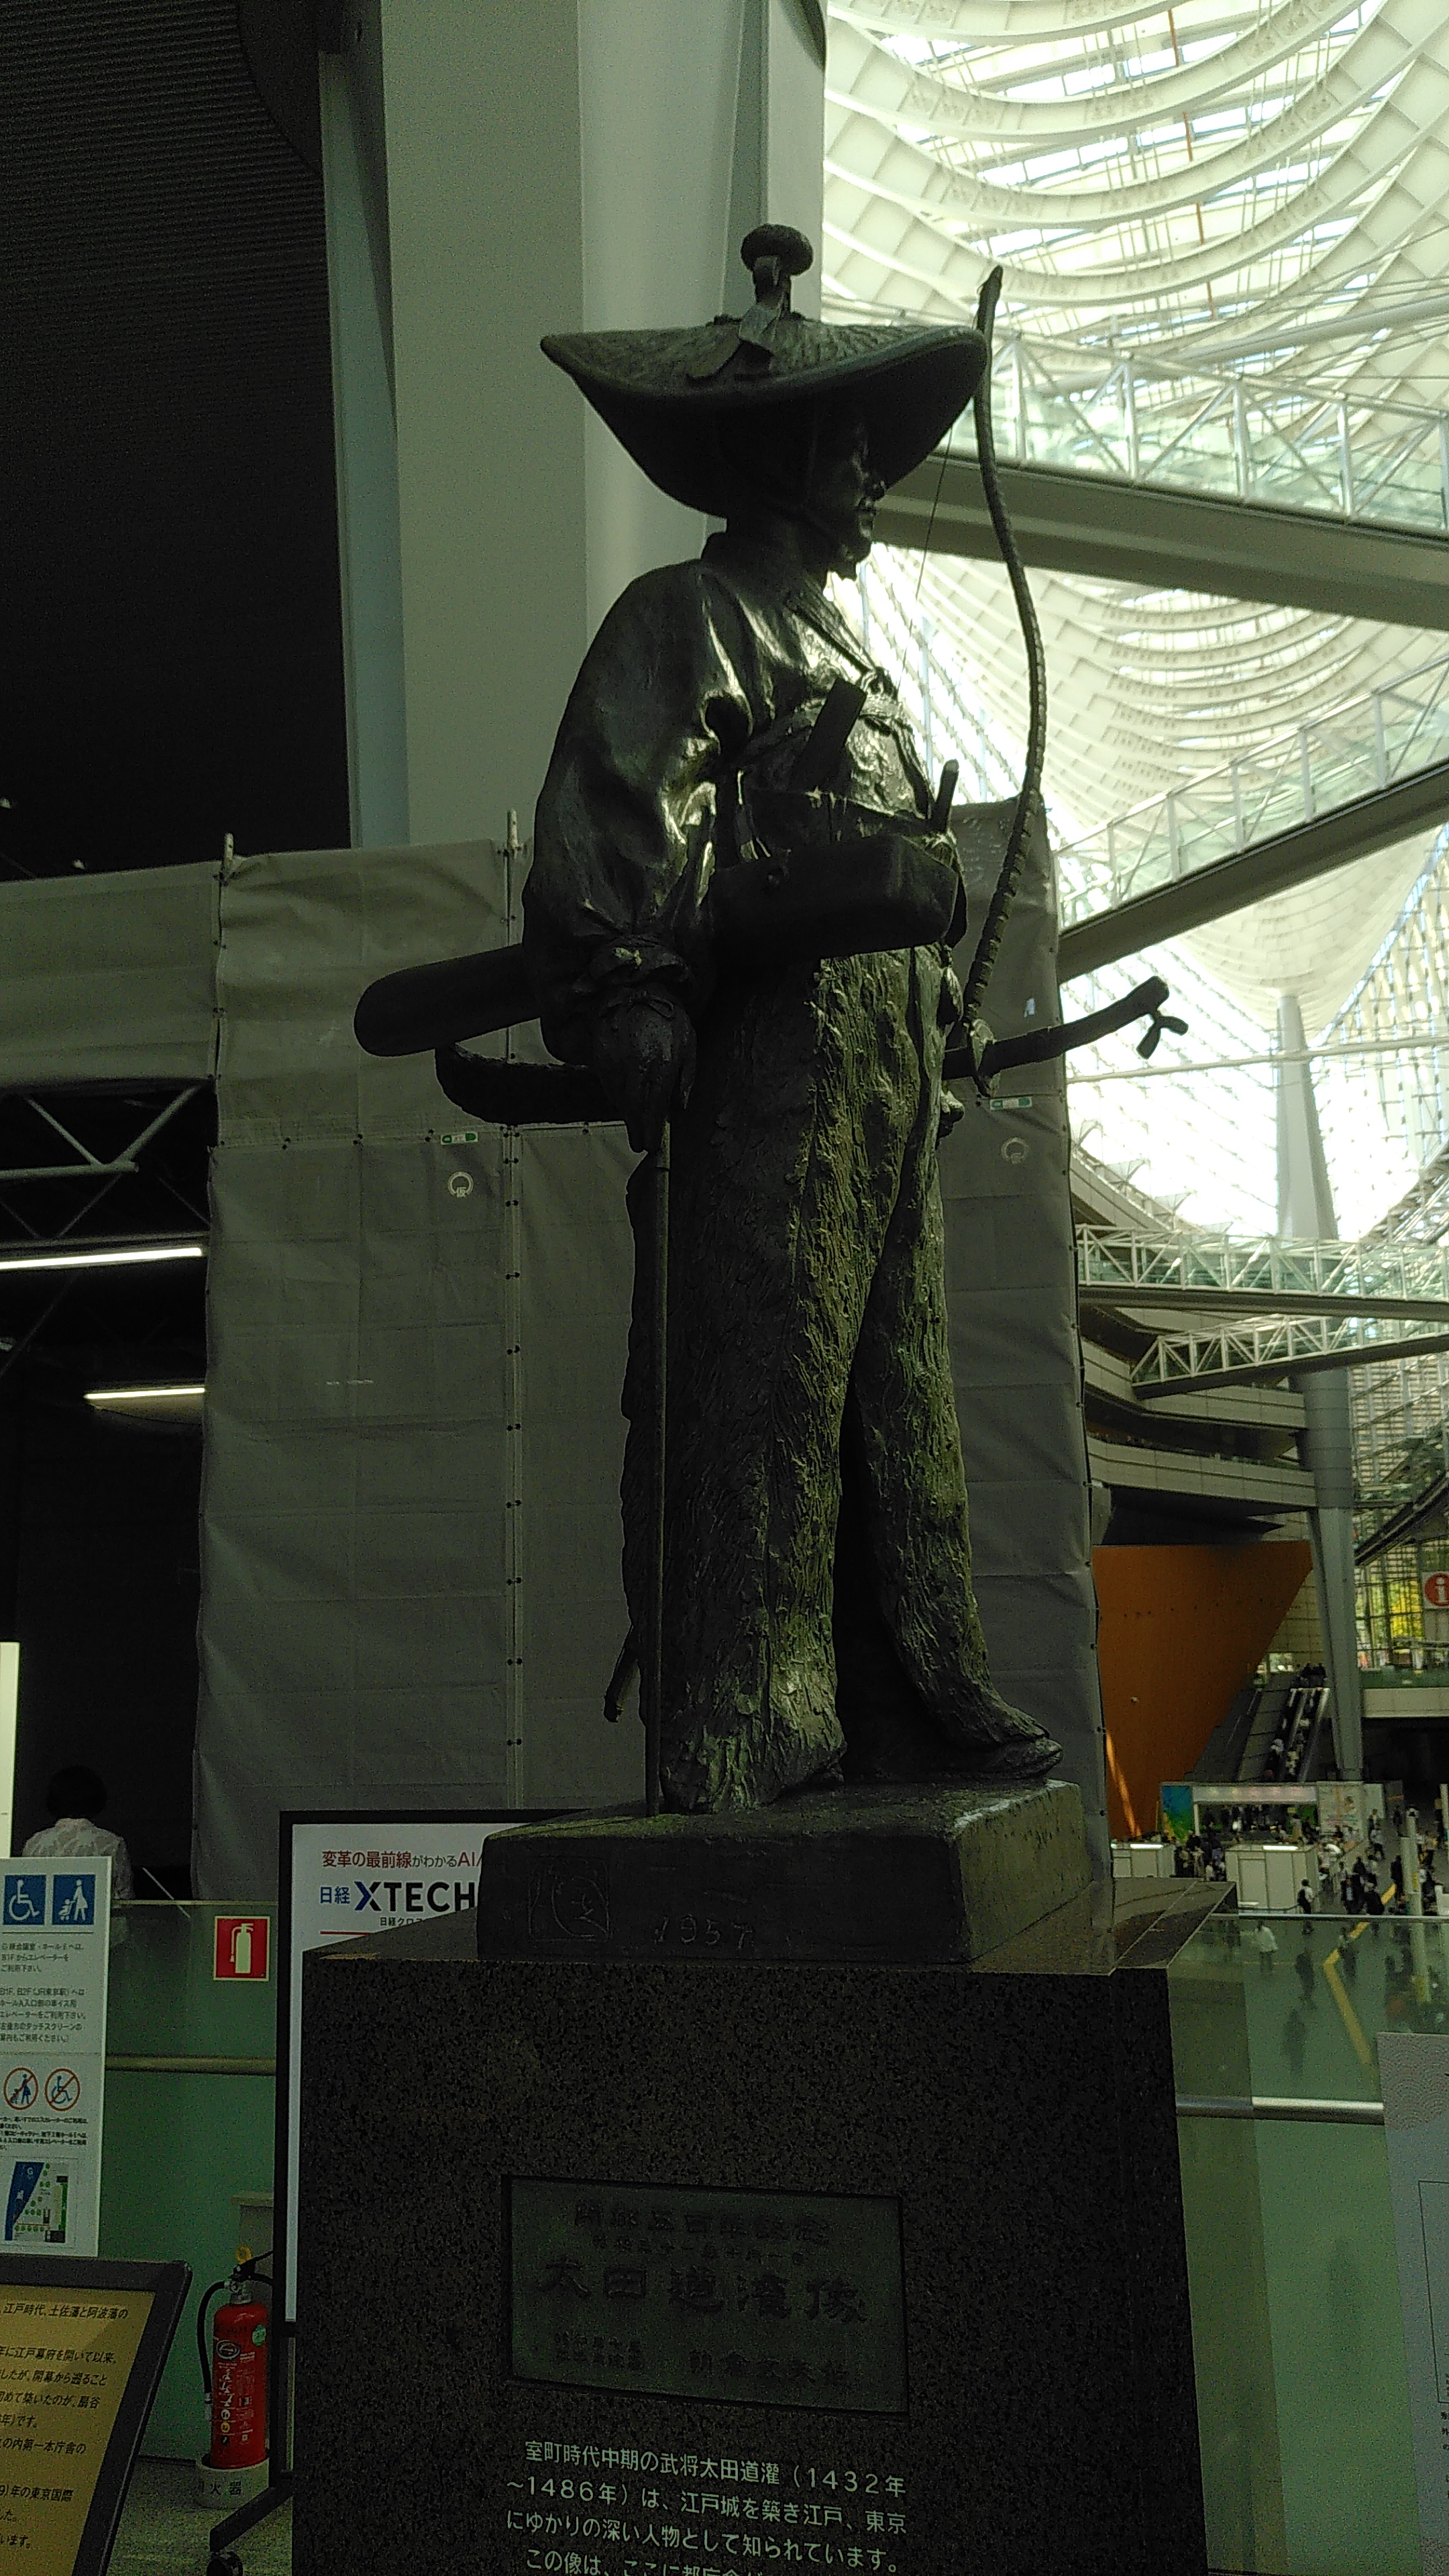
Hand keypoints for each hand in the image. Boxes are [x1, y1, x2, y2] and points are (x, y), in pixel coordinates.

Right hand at [590, 989, 694, 1152]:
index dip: (651, 1131)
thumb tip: (680, 1108)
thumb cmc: (667, 1016)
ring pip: (620, 1101)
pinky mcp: (601, 1058)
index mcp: (661, 1067)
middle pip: (634, 1111)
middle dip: (637, 1130)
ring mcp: (616, 1064)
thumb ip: (686, 1078)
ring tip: (635, 1126)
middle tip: (640, 1144)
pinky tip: (623, 1101)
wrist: (634, 990)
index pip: (654, 1110)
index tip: (650, 1146)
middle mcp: (636, 1069)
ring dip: (627, 1115)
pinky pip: (608, 1086)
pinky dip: (616, 1097)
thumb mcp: (689, 1045)